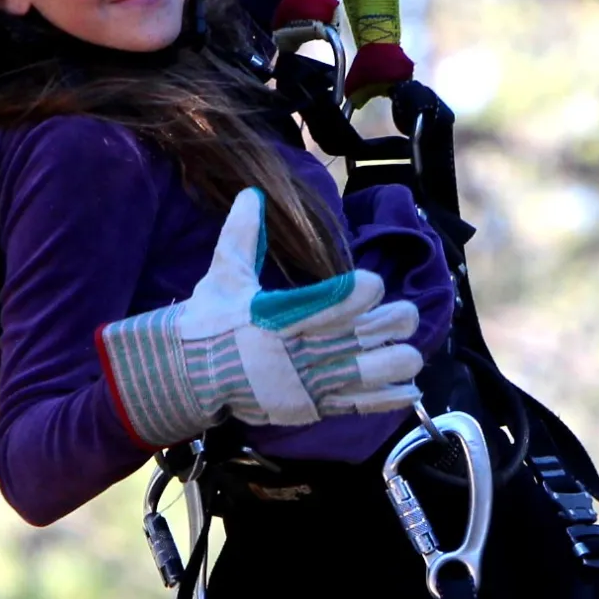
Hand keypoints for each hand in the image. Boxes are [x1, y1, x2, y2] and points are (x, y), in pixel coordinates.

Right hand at [98, 189, 422, 447]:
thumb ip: (243, 234)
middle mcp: (303, 349)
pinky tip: (410, 387)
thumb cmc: (210, 323)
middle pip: (371, 333)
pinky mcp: (313, 406)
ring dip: (397, 359)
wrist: (189, 377)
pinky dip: (390, 397)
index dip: (366, 289)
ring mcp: (311, 382)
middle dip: (394, 321)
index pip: (341, 299)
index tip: (372, 283)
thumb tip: (252, 193)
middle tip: (401, 314)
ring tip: (404, 349)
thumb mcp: (224, 274)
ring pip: (376, 371)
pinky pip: (362, 404)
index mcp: (283, 314)